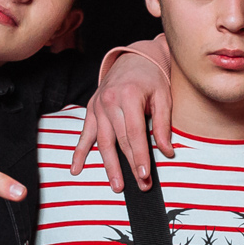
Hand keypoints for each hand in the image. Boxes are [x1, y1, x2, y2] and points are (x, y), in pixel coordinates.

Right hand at [71, 50, 171, 192]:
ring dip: (109, 165)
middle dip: (129, 165)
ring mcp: (97, 106)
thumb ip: (163, 124)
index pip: (135, 133)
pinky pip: (84, 133)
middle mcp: (109, 101)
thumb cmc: (151, 78)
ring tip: (117, 185)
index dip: (140, 156)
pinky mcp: (91, 109)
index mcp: (128, 96)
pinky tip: (76, 169)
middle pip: (119, 140)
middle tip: (140, 185)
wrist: (133, 58)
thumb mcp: (163, 96)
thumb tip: (167, 151)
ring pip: (102, 141)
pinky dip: (79, 152)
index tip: (144, 175)